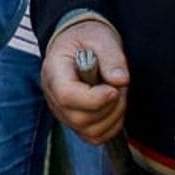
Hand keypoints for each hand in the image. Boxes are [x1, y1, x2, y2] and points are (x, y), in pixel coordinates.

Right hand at [41, 16, 129, 144]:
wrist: (79, 45)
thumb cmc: (86, 39)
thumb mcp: (100, 38)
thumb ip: (111, 57)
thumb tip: (121, 80)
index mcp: (54, 72)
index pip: (67, 96)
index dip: (94, 98)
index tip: (114, 89)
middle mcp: (53, 97)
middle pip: (79, 118)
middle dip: (109, 107)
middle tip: (119, 87)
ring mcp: (63, 113)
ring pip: (89, 131)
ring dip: (113, 116)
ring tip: (117, 93)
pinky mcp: (75, 122)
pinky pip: (95, 136)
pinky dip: (111, 126)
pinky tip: (114, 107)